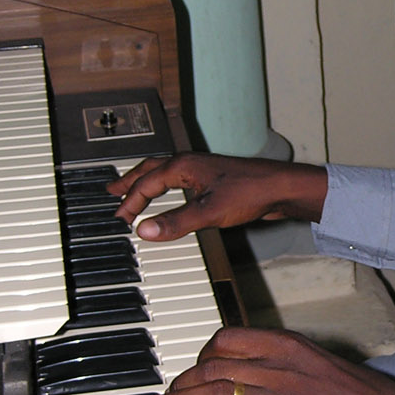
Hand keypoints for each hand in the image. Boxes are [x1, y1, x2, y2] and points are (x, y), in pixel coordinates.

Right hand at [110, 153, 327, 241]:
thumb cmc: (252, 191)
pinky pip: (180, 180)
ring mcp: (203, 170)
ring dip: (147, 182)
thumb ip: (176, 222)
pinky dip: (166, 187)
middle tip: (113, 192)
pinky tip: (170, 197)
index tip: (121, 219)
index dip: (131, 202)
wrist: (282, 188)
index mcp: (184, 165)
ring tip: (134, 192)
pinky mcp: (214, 179)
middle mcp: (190, 163)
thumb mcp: (209, 212)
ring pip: (165, 173)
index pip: (147, 183)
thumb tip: (145, 231)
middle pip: (151, 170)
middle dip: (130, 182)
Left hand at [143, 327, 394, 394]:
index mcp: (287, 346)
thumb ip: (277, 367)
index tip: (190, 368)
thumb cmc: (358, 394)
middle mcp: (279, 369)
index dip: (200, 354)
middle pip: (212, 368)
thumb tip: (241, 387)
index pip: (227, 340)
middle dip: (180, 382)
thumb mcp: (315, 362)